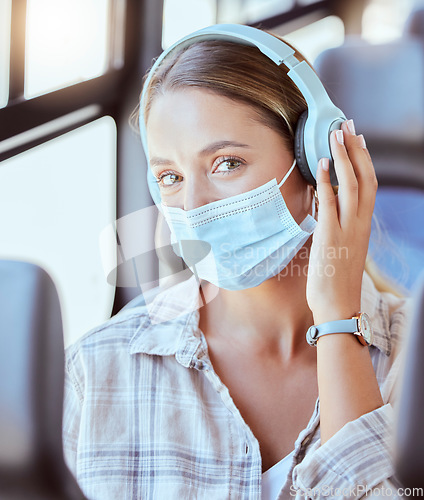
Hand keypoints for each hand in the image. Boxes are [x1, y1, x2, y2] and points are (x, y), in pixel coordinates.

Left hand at [306, 119, 377, 323]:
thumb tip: (325, 204)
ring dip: (342, 157)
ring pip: (351, 185)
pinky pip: (329, 202)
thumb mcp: (341, 248)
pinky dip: (325, 181)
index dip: (363, 161)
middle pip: (364, 178)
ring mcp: (347, 229)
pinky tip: (319, 163)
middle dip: (355, 150)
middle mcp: (359, 223)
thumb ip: (337, 225)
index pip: (369, 186)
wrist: (338, 306)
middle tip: (347, 125)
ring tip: (335, 134)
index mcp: (362, 225)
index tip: (357, 140)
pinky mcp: (330, 236)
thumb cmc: (337, 280)